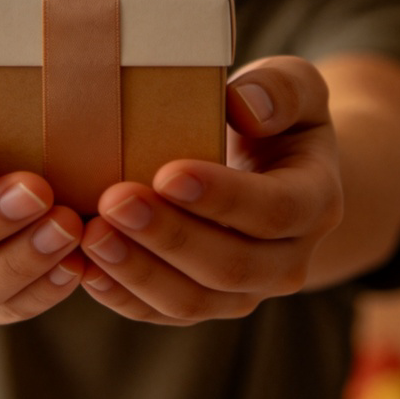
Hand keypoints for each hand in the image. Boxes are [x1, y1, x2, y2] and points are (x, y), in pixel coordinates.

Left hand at [79, 56, 342, 323]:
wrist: (274, 169)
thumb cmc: (274, 116)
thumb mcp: (294, 86)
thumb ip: (281, 89)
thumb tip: (245, 107)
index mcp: (315, 201)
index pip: (274, 210)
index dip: (222, 197)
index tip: (167, 174)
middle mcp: (287, 260)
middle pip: (231, 265)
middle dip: (169, 236)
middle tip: (115, 201)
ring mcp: (246, 291)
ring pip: (194, 300)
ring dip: (138, 271)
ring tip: (92, 236)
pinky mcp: (204, 302)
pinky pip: (162, 312)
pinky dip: (122, 295)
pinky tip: (84, 268)